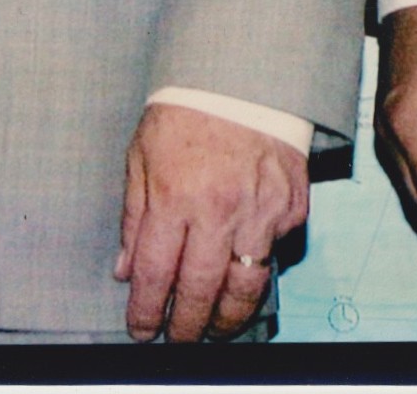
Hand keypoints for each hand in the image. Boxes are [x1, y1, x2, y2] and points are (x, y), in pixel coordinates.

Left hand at [112, 102, 305, 340]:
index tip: (141, 330)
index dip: (145, 310)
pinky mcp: (290, 208)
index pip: (154, 273)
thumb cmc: (185, 114)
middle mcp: (218, 209)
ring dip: (226, 318)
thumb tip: (126, 270)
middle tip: (178, 340)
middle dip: (185, 326)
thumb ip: (134, 216)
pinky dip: (258, 271)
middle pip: (199, 290)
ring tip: (213, 328)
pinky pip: (274, 255)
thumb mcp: (141, 156)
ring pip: (244, 288)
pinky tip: (241, 275)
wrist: (243, 76)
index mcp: (174, 195)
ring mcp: (260, 211)